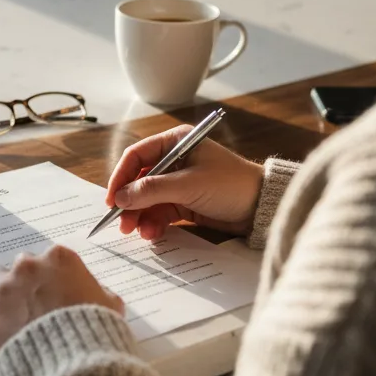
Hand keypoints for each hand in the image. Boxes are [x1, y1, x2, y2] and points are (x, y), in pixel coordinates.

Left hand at [0, 245, 124, 351]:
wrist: (71, 361)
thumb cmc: (95, 331)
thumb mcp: (111, 307)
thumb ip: (101, 294)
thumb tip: (99, 296)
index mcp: (60, 258)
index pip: (50, 258)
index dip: (52, 276)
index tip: (54, 290)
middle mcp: (28, 265)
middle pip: (21, 265)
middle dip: (26, 281)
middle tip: (34, 303)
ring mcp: (4, 286)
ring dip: (2, 290)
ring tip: (10, 310)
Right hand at [106, 125, 263, 239]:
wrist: (262, 208)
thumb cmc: (232, 184)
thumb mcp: (189, 185)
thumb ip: (152, 190)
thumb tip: (121, 197)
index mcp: (175, 142)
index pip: (137, 156)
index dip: (121, 177)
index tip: (112, 199)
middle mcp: (174, 160)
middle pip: (139, 180)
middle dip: (129, 202)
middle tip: (122, 223)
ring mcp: (178, 183)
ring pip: (148, 199)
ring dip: (140, 216)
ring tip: (139, 232)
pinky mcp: (184, 203)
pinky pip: (160, 212)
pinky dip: (154, 223)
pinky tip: (153, 233)